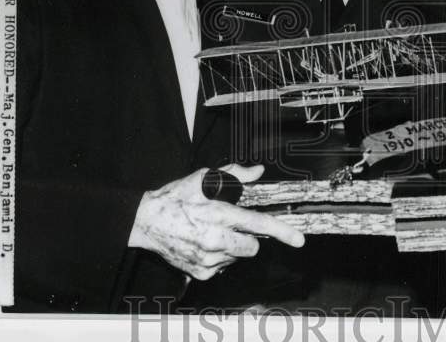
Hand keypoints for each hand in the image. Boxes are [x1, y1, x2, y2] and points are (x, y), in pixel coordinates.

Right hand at [129, 164, 304, 279]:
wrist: (147, 222)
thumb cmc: (175, 198)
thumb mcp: (204, 178)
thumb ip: (235, 176)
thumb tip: (257, 172)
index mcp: (219, 214)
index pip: (258, 224)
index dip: (282, 232)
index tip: (298, 239)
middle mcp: (215, 240)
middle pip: (252, 247)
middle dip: (249, 237)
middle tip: (232, 225)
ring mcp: (208, 259)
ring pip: (237, 256)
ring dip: (232, 246)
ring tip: (210, 232)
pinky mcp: (200, 272)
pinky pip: (222, 266)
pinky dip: (218, 256)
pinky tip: (203, 243)